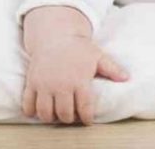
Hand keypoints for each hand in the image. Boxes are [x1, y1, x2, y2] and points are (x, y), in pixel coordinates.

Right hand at [21, 6, 127, 124]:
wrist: (55, 35)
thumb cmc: (78, 48)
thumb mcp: (98, 56)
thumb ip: (112, 69)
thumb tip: (127, 78)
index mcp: (79, 80)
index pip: (84, 107)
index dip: (87, 117)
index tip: (88, 120)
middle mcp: (61, 85)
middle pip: (64, 113)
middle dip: (69, 118)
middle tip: (72, 116)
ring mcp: (44, 85)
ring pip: (45, 113)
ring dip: (51, 117)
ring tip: (57, 114)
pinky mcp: (31, 83)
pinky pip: (27, 105)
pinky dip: (31, 112)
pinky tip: (38, 111)